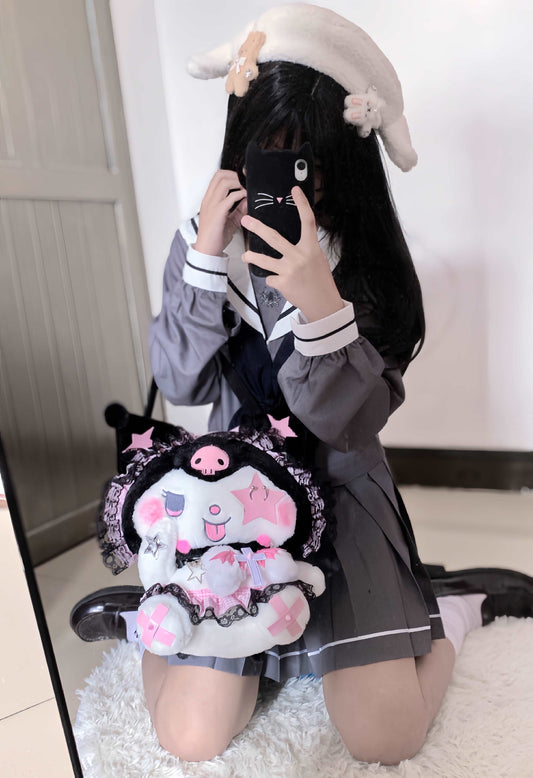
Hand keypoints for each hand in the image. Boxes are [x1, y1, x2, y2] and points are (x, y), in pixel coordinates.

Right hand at [194, 170, 246, 256]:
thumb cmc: (216, 237)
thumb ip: (239, 209)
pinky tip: (245, 198)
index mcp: (209, 200)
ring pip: (224, 182)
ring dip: (238, 183)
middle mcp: (209, 199)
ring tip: (246, 189)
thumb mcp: (230, 220)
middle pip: (220, 175)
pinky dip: (240, 195)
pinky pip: (230, 198)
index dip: (231, 174)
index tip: (242, 179)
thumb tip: (249, 199)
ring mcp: (212, 205)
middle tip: (245, 183)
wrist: (208, 251)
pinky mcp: (217, 213)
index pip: (217, 177)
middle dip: (235, 176)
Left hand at [241, 186, 343, 321]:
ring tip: (245, 255)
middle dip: (258, 228)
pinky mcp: (283, 283)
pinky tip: (281, 283)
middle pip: (275, 238)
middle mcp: (300, 256)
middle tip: (246, 220)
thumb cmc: (320, 280)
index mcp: (311, 247)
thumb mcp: (317, 259)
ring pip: (264, 260)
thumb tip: (292, 238)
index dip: (302, 204)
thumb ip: (305, 247)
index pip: (308, 221)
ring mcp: (290, 270)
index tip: (294, 190)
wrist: (323, 304)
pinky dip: (273, 280)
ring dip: (252, 257)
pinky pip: (270, 278)